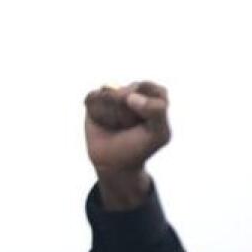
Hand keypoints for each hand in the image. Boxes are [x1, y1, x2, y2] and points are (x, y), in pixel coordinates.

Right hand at [84, 80, 170, 208]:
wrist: (113, 163)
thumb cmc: (139, 147)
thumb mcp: (158, 134)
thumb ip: (157, 111)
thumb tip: (129, 96)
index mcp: (156, 94)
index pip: (149, 91)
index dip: (145, 108)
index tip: (146, 124)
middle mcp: (135, 89)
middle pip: (126, 94)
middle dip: (126, 115)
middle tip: (128, 128)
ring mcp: (113, 92)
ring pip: (108, 96)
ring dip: (111, 116)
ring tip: (116, 126)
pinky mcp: (95, 98)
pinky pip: (93, 99)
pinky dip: (97, 113)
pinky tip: (102, 122)